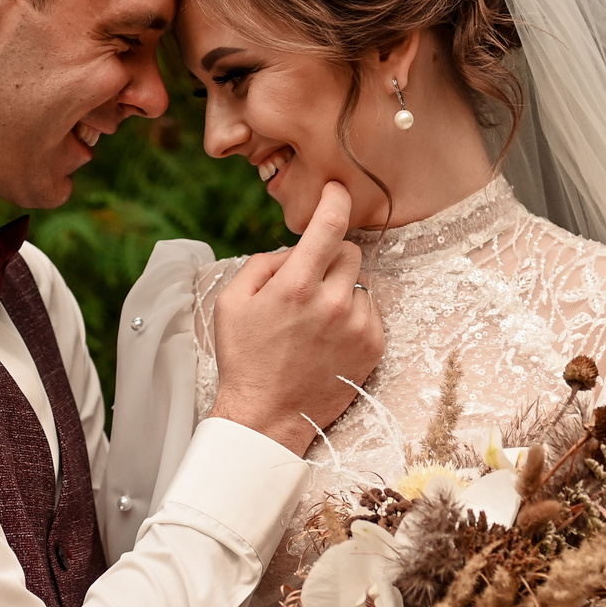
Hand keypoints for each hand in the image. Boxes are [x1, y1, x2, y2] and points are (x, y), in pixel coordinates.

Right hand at [208, 181, 385, 454]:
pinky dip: (352, 315)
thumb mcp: (232, 302)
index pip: (328, 226)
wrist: (267, 416)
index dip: (334, 200)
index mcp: (295, 287)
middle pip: (349, 251)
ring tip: (314, 319)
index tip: (336, 190)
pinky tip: (328, 336)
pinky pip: (369, 310)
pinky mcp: (372, 346)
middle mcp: (332, 303)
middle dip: (330, 257)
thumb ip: (263, 263)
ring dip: (340, 289)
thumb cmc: (245, 358)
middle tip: (307, 282)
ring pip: (359, 282)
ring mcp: (356, 326)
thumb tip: (295, 248)